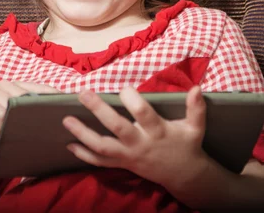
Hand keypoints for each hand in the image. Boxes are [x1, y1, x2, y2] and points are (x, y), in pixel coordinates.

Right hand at [0, 81, 59, 162]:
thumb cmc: (5, 133)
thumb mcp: (24, 121)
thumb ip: (37, 111)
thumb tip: (61, 109)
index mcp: (17, 86)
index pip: (40, 88)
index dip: (53, 98)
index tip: (67, 108)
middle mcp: (4, 85)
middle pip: (27, 96)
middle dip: (34, 112)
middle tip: (38, 127)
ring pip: (13, 105)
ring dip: (14, 121)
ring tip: (10, 130)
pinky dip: (1, 125)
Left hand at [62, 86, 211, 191]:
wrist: (183, 176)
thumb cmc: (187, 145)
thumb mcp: (195, 127)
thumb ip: (196, 108)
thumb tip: (197, 88)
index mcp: (158, 132)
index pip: (144, 114)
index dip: (133, 100)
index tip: (124, 87)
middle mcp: (141, 144)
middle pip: (117, 128)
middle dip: (99, 110)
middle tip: (83, 93)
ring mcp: (129, 156)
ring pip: (102, 146)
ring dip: (83, 134)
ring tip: (66, 119)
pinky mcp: (122, 164)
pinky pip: (100, 162)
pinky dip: (84, 154)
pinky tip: (70, 144)